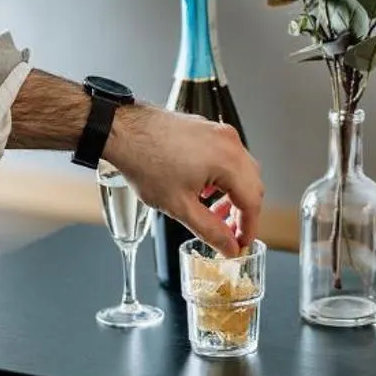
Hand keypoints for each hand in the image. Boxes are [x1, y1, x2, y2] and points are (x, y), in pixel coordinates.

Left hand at [104, 105, 261, 254]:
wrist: (122, 132)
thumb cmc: (145, 161)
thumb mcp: (179, 207)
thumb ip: (210, 231)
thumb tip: (229, 246)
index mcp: (228, 161)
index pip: (252, 202)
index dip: (249, 227)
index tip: (242, 243)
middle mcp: (228, 142)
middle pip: (251, 184)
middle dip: (242, 212)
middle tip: (229, 233)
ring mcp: (218, 133)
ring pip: (240, 170)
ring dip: (233, 194)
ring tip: (214, 214)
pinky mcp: (206, 129)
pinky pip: (227, 156)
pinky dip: (223, 177)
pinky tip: (204, 190)